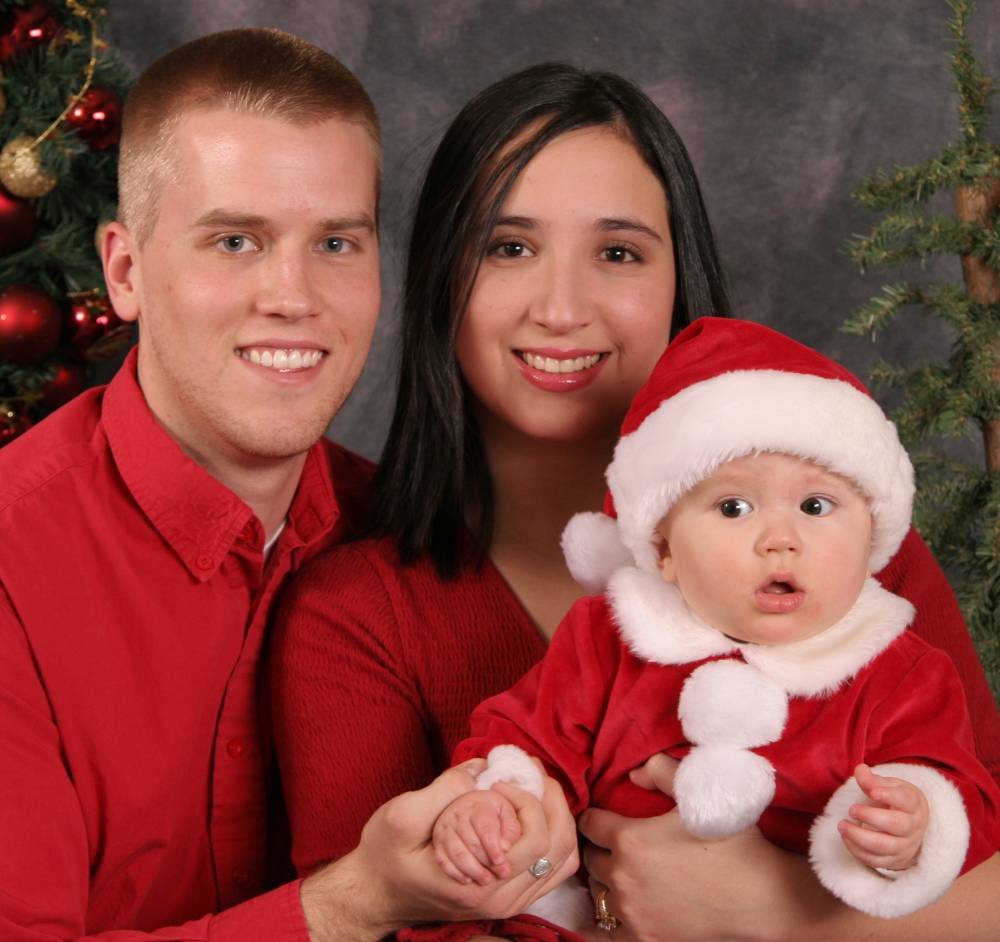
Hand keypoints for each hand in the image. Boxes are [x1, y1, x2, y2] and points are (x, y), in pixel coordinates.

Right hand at [300, 761, 578, 941]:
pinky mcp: (507, 898)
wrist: (376, 893)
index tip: (503, 777)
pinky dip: (552, 836)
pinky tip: (533, 811)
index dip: (529, 798)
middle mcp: (500, 899)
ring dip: (557, 817)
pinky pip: (551, 870)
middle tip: (531, 771)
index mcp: (479, 883)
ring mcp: (506, 903)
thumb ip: (444, 792)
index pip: (537, 841)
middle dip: (552, 801)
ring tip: (535, 786)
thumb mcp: (401, 817)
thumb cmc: (384, 856)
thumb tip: (482, 767)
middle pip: (560, 850)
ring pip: (562, 861)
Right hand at [433, 788, 522, 883]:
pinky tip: (468, 880)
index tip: (502, 863)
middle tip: (500, 874)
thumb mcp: (506, 812)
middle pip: (471, 843)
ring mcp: (445, 829)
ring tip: (486, 880)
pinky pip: (443, 861)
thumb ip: (510, 828)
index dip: (494, 848)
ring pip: (457, 854)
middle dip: (487, 862)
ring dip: (473, 871)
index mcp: (477, 807)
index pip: (485, 829)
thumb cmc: (492, 812)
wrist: (467, 806)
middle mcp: (458, 816)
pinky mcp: (438, 843)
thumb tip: (506, 848)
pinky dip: (455, 873)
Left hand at [579, 754, 838, 941]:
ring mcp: (632, 912)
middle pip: (591, 859)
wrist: (763, 897)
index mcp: (628, 839)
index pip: (589, 823)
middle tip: (616, 844)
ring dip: (606, 881)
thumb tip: (632, 774)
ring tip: (623, 873)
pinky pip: (607, 931)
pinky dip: (609, 919)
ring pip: (598, 893)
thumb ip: (660, 770)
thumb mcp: (698, 789)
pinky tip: (623, 907)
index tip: (605, 817)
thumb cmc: (732, 841)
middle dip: (600, 848)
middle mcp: (622, 877)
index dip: (597, 816)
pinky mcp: (645, 938)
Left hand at [838, 763, 928, 870]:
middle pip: (896, 824)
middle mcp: (912, 827)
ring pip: (884, 846)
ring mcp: (904, 846)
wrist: (910, 825)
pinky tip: (846, 838)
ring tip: (842, 825)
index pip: (906, 800)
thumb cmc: (896, 801)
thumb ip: (873, 780)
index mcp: (913, 804)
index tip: (872, 792)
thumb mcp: (889, 786)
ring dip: (859, 837)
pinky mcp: (894, 860)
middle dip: (870, 817)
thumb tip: (860, 770)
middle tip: (852, 809)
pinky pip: (876, 861)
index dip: (889, 795)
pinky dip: (858, 851)